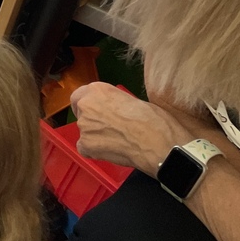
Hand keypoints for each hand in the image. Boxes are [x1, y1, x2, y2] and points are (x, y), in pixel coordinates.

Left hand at [72, 82, 190, 174]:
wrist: (159, 144)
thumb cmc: (155, 121)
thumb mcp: (134, 101)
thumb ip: (115, 103)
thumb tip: (114, 110)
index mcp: (97, 90)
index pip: (81, 96)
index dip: (90, 105)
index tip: (99, 111)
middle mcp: (86, 105)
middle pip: (82, 113)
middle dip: (93, 120)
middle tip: (111, 128)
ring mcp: (84, 126)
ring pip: (85, 131)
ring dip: (96, 136)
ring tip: (118, 142)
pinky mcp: (85, 145)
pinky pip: (86, 148)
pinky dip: (96, 150)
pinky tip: (113, 151)